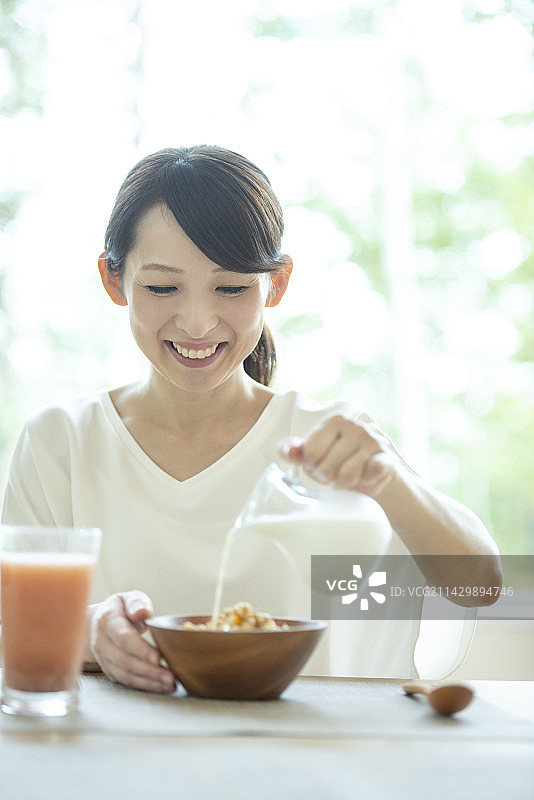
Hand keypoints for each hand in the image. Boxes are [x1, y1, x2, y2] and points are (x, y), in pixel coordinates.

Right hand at [86, 590, 175, 693]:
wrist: (99, 623)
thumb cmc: (121, 609)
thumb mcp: (128, 598)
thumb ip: (137, 603)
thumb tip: (142, 612)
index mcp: (107, 620)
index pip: (123, 637)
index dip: (140, 649)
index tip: (158, 657)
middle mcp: (101, 641)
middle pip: (125, 660)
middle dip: (149, 670)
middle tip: (171, 676)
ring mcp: (103, 658)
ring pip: (125, 674)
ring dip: (148, 681)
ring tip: (170, 683)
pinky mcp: (109, 669)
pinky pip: (126, 680)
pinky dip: (144, 685)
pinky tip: (160, 686)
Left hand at [279, 414, 396, 498]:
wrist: (375, 469)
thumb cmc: (340, 459)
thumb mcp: (315, 452)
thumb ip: (295, 450)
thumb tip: (287, 452)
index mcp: (335, 420)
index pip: (311, 453)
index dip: (312, 466)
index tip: (319, 464)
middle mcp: (355, 427)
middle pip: (327, 467)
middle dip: (327, 477)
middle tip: (333, 473)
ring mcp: (373, 441)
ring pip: (347, 475)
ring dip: (344, 484)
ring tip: (346, 478)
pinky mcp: (387, 458)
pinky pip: (370, 475)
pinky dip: (364, 482)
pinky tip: (364, 477)